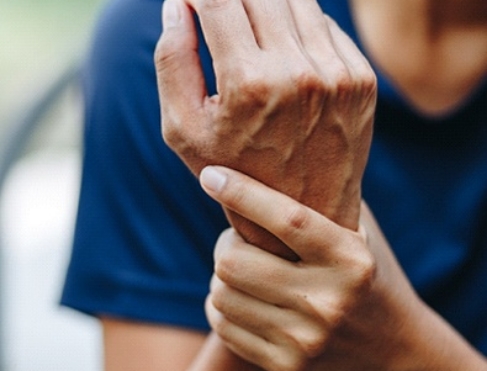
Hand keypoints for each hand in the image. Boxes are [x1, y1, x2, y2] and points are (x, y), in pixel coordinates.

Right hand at [155, 0, 375, 258]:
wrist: (302, 209)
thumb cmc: (233, 170)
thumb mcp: (183, 129)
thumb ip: (171, 61)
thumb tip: (177, 4)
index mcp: (249, 84)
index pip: (217, 0)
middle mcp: (299, 73)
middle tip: (218, 11)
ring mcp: (338, 74)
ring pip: (296, 0)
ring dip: (264, 4)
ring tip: (247, 28)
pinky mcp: (361, 79)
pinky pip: (324, 25)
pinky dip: (297, 25)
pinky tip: (281, 49)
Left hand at [200, 166, 485, 370]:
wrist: (392, 349)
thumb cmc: (369, 275)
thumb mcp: (360, 232)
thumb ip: (328, 196)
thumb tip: (277, 151)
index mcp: (351, 261)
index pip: (286, 219)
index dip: (241, 192)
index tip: (210, 174)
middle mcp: (328, 303)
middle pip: (232, 261)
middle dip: (225, 242)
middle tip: (239, 238)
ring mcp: (305, 340)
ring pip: (220, 293)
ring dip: (222, 274)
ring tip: (244, 268)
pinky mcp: (285, 366)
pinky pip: (222, 323)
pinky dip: (222, 304)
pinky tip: (244, 296)